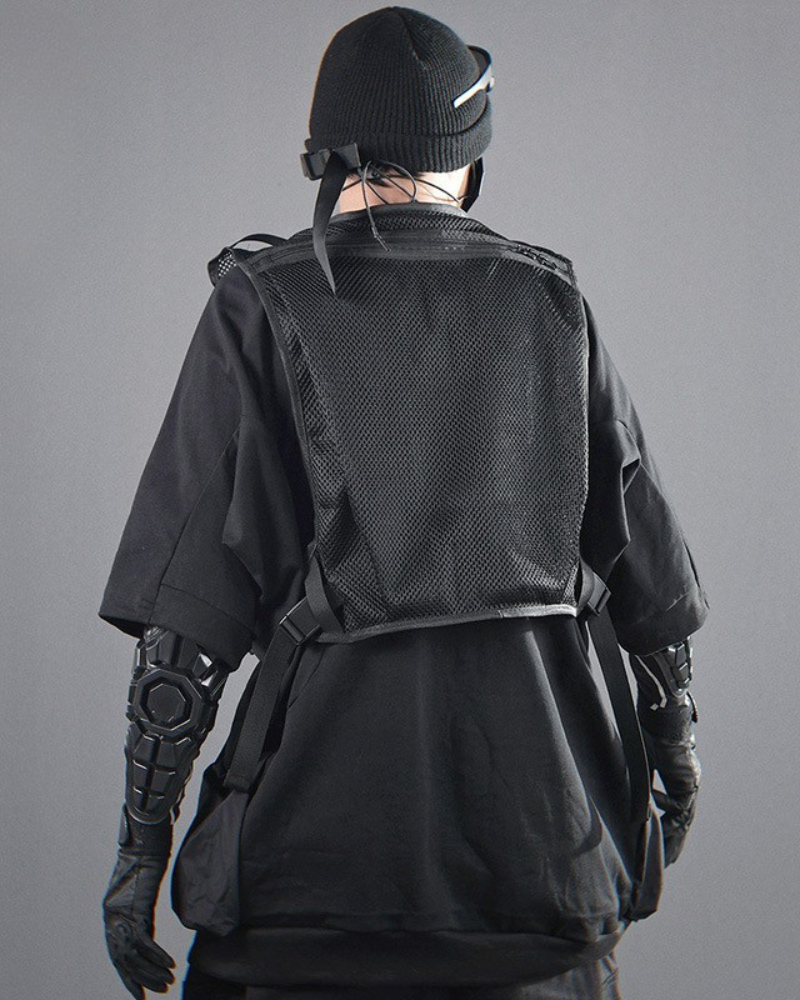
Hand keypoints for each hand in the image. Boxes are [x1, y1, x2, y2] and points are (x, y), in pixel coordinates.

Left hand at [102, 807, 175, 997]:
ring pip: (132, 954)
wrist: (147, 830)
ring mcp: (122, 909)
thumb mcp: (143, 881)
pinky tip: (168, 964)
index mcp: (112, 909)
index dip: (127, 973)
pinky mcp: (135, 904)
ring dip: (150, 971)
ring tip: (165, 983)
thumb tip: (144, 918)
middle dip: (137, 980)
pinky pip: (143, 940)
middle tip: (152, 995)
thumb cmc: (147, 847)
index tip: (140, 989)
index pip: (117, 951)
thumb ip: (141, 901)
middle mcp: (112, 913)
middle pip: (121, 958)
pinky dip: (156, 955)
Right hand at [638, 695, 700, 866]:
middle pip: (682, 820)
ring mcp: (690, 782)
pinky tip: (651, 815)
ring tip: (662, 854)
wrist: (661, 714)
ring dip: (672, 836)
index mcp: (677, 775)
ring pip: (683, 819)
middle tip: (665, 861)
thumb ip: (638, 777)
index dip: (667, 827)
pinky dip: (665, 814)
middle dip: (674, 842)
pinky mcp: (688, 782)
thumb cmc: (649, 728)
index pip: (674, 808)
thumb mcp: (640, 758)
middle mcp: (687, 781)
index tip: (657, 842)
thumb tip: (627, 794)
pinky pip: (679, 808)